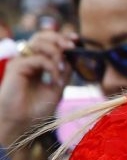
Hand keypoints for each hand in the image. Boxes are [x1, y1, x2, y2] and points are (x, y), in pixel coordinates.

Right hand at [0, 30, 73, 149]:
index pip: (49, 42)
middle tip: (72, 46)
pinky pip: (39, 59)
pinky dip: (52, 67)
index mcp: (37, 63)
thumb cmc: (35, 109)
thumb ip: (64, 73)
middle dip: (60, 38)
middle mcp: (28, 59)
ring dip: (57, 52)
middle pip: (42, 36)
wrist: (19, 123)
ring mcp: (21, 62)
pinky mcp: (16, 67)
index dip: (62, 38)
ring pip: (39, 42)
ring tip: (63, 69)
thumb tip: (74, 58)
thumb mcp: (56, 88)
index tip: (77, 39)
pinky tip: (55, 81)